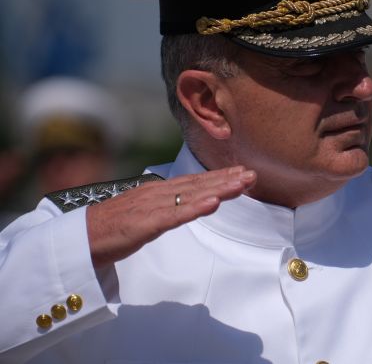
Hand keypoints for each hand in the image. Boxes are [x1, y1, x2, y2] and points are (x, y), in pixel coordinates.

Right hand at [86, 166, 255, 268]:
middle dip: (227, 179)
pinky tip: (213, 203)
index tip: (243, 173)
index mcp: (158, 192)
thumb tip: (186, 204)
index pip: (195, 182)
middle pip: (198, 184)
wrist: (79, 239)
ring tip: (241, 184)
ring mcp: (151, 207)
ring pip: (190, 195)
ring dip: (218, 188)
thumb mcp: (144, 214)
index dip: (220, 177)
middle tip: (252, 174)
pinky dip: (194, 208)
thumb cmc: (111, 228)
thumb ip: (166, 208)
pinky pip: (173, 215)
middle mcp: (157, 194)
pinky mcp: (143, 224)